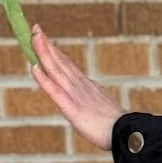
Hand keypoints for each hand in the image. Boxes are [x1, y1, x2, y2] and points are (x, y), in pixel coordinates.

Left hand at [28, 24, 123, 150]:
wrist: (127, 134)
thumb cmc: (117, 127)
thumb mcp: (104, 109)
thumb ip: (95, 102)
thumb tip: (92, 101)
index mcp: (87, 87)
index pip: (68, 65)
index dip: (56, 52)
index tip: (46, 39)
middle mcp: (80, 86)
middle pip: (60, 62)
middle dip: (47, 45)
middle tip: (36, 28)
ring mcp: (76, 95)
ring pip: (56, 70)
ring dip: (44, 53)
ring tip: (34, 37)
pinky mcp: (72, 108)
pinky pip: (55, 91)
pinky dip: (43, 78)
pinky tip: (34, 67)